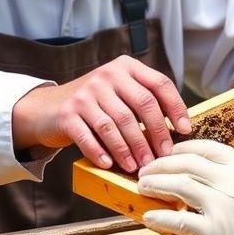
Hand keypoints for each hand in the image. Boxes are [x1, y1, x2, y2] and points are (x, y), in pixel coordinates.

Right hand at [11, 55, 190, 172]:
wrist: (47, 108)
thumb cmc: (95, 104)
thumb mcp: (119, 93)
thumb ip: (143, 102)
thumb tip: (176, 130)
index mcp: (126, 68)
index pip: (159, 84)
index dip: (175, 107)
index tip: (185, 130)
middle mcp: (107, 76)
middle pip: (141, 104)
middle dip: (155, 134)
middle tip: (162, 156)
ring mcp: (86, 93)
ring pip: (116, 124)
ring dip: (129, 149)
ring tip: (138, 166)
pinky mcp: (68, 113)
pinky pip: (88, 136)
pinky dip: (100, 152)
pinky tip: (109, 164)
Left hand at [138, 138, 233, 234]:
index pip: (207, 149)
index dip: (184, 148)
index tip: (170, 151)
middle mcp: (229, 181)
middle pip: (185, 164)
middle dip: (162, 164)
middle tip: (147, 167)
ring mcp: (220, 206)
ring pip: (178, 186)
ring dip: (155, 184)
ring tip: (141, 186)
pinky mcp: (216, 233)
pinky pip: (180, 222)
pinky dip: (161, 218)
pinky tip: (148, 217)